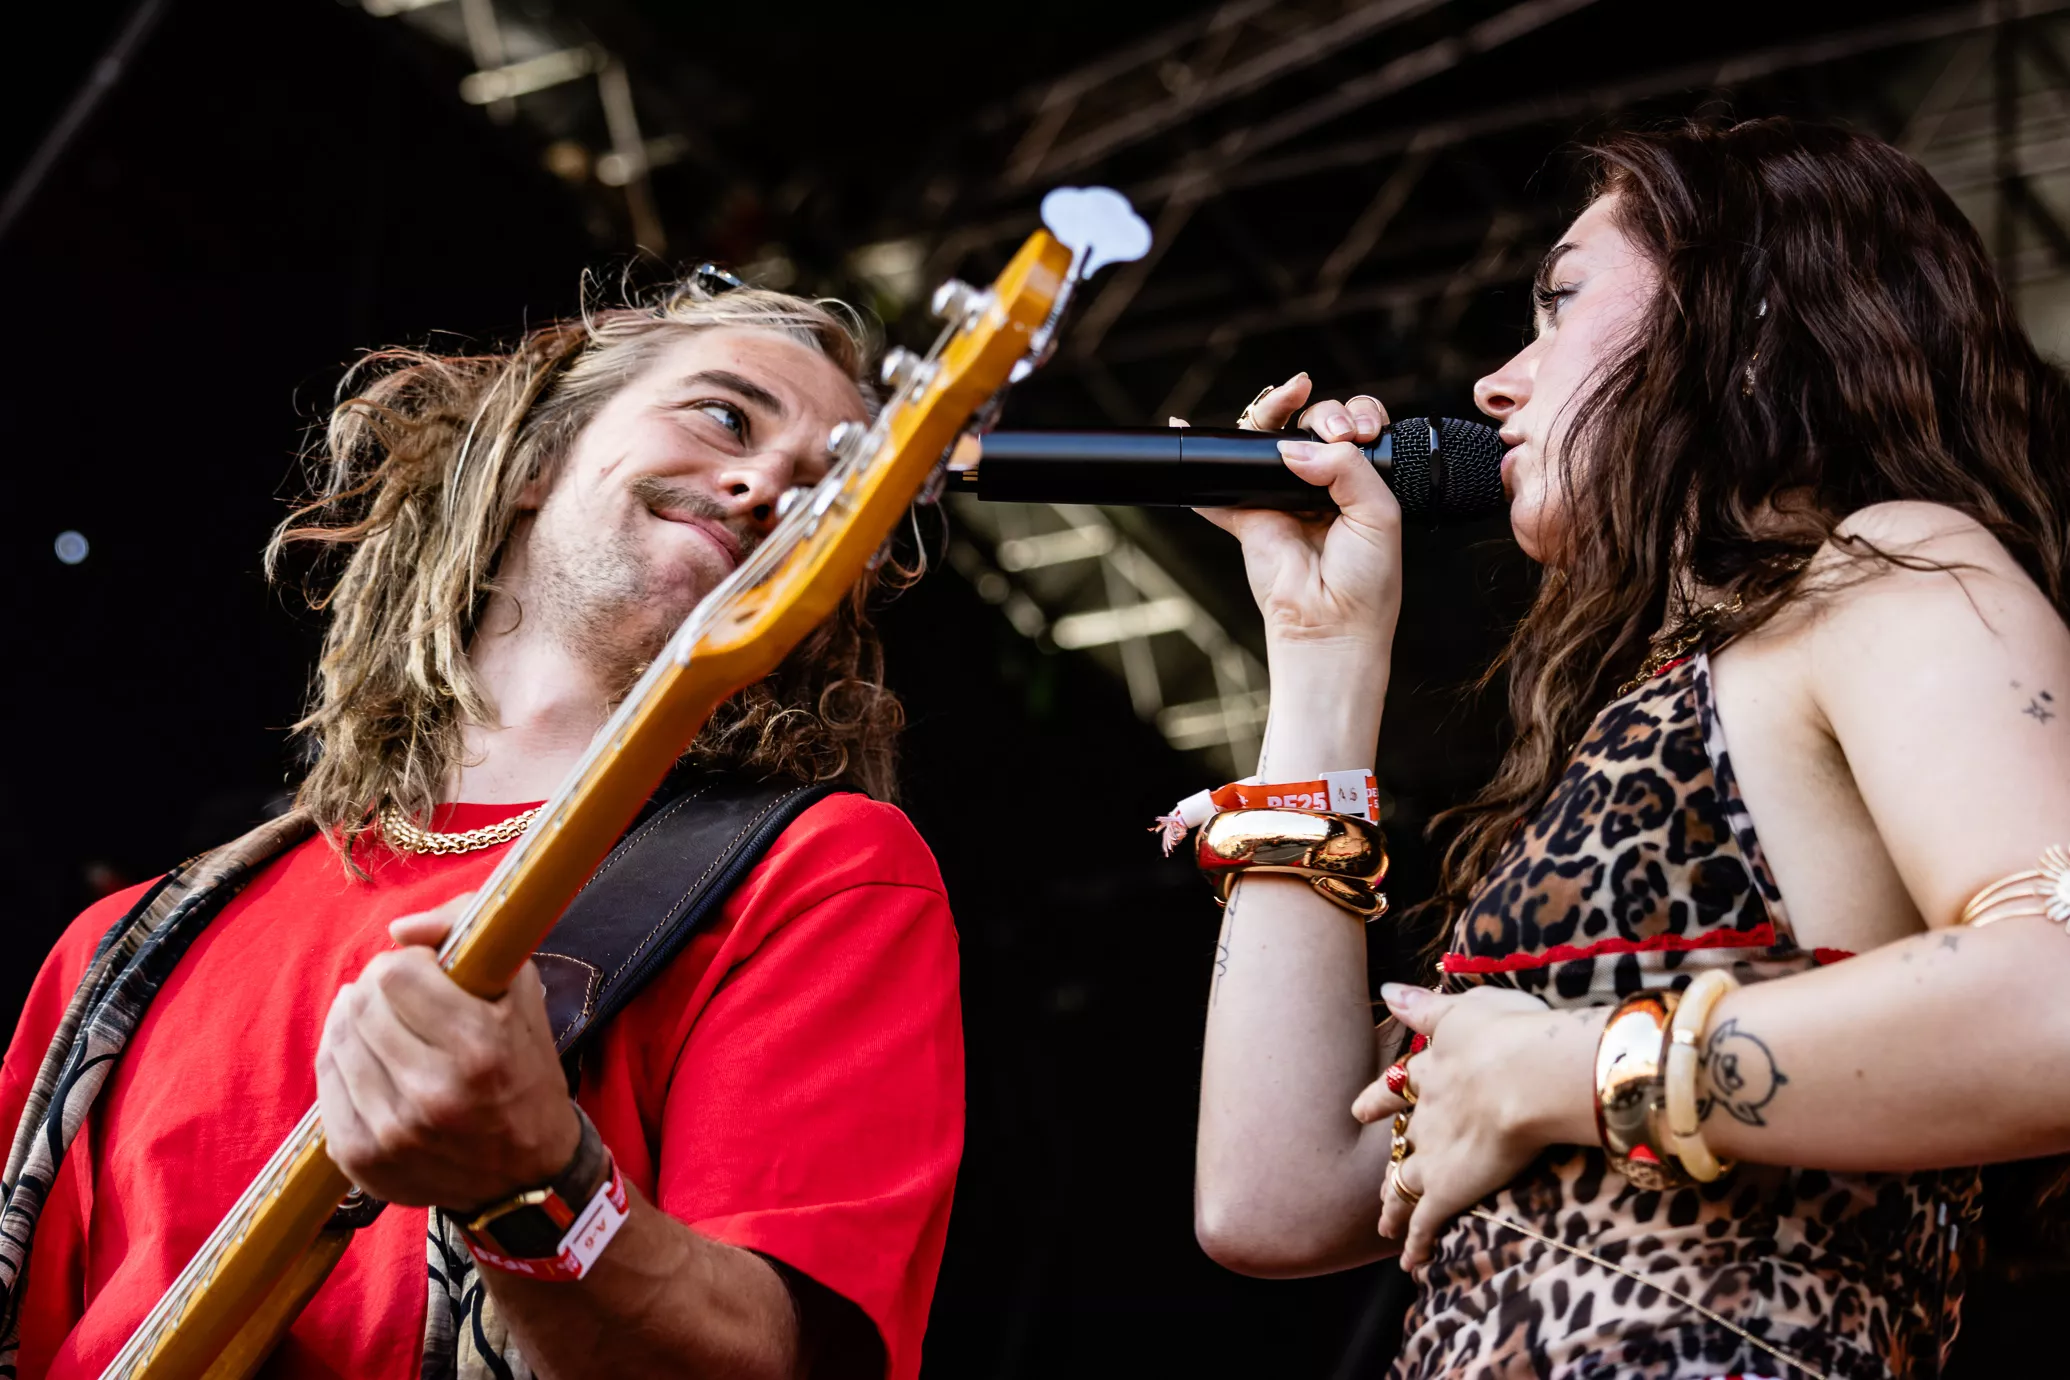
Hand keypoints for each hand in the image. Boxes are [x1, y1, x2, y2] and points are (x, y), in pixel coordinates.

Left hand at [317, 896, 581, 1211]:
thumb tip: (400, 928)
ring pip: (337, 1042)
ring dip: (357, 1023)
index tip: (428, 973)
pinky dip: (343, 1062)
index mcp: (480, 1048)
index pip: (395, 974)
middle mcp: (433, 1093)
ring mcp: (392, 1132)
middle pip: (361, 1005)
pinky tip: (369, 1059)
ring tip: (385, 1026)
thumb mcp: (522, 994)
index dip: (410, 963)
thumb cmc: (525, 1071)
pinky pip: (327, 1085)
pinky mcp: (362, 1159)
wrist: (525, 1176)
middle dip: (379, 990)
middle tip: (402, 998)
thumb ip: (469, 936)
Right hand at [1175, 373, 1402, 656]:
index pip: (1353, 428)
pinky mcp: (1248, 516)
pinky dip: (1201, 461)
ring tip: (1284, 403)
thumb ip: (1346, 467)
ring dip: (1272, 411)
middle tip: (1334, 432)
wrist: (1332, 627)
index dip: (1355, 416)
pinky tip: (1187, 429)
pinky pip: (1219, 485)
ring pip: (1267, 439)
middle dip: (1323, 412)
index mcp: (1359, 482)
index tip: (1360, 432)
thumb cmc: (1366, 582)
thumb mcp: (1379, 513)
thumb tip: (1294, 446)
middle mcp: (1321, 485)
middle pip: (1310, 423)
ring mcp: (1281, 498)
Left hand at [1350, 983, 1594, 1272]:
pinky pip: (1425, 1223)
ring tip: (1385, 1223)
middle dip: (1390, 1162)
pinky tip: (1409, 1263)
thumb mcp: (1461, 1006)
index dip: (1379, 1101)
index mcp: (1433, 1070)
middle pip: (1401, 1144)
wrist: (1526, 1075)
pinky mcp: (1447, 1190)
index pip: (1400, 1088)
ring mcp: (1433, 1154)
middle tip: (1378, 1181)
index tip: (1360, 1108)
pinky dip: (1415, 1244)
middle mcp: (1426, 1114)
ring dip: (1394, 1205)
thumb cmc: (1509, 1033)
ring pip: (1404, 1185)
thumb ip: (1424, 1004)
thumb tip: (1388, 989)